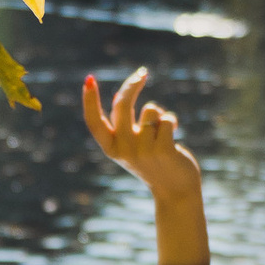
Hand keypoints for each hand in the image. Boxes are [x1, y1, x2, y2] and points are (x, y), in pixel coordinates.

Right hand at [82, 63, 197, 197]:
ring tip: (162, 132)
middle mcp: (124, 150)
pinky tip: (174, 137)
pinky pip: (167, 119)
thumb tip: (118, 95)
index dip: (90, 101)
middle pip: (122, 105)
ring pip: (151, 110)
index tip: (89, 80)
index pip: (94, 122)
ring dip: (159, 115)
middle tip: (142, 73)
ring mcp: (143, 151)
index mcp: (111, 149)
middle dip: (132, 85)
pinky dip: (172, 121)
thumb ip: (124, 125)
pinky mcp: (163, 150)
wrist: (175, 190)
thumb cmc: (154, 162)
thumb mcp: (132, 145)